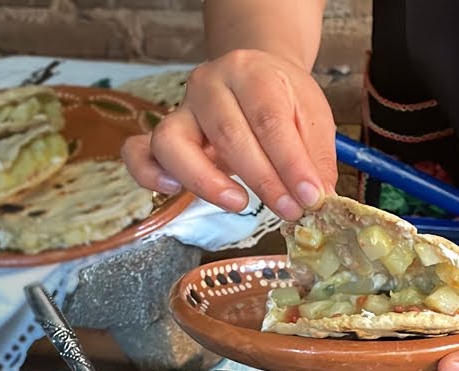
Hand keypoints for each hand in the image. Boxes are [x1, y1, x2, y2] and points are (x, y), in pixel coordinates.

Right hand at [120, 49, 337, 220]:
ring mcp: (180, 109)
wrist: (253, 74)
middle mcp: (208, 84)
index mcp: (250, 72)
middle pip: (228, 134)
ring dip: (205, 181)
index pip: (269, 119)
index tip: (311, 197)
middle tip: (289, 210)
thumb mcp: (311, 115)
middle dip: (262, 180)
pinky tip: (175, 193)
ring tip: (239, 204)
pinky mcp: (161, 133)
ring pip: (173, 142)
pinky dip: (149, 174)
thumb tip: (319, 198)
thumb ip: (315, 156)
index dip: (291, 163)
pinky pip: (139, 152)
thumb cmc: (282, 98)